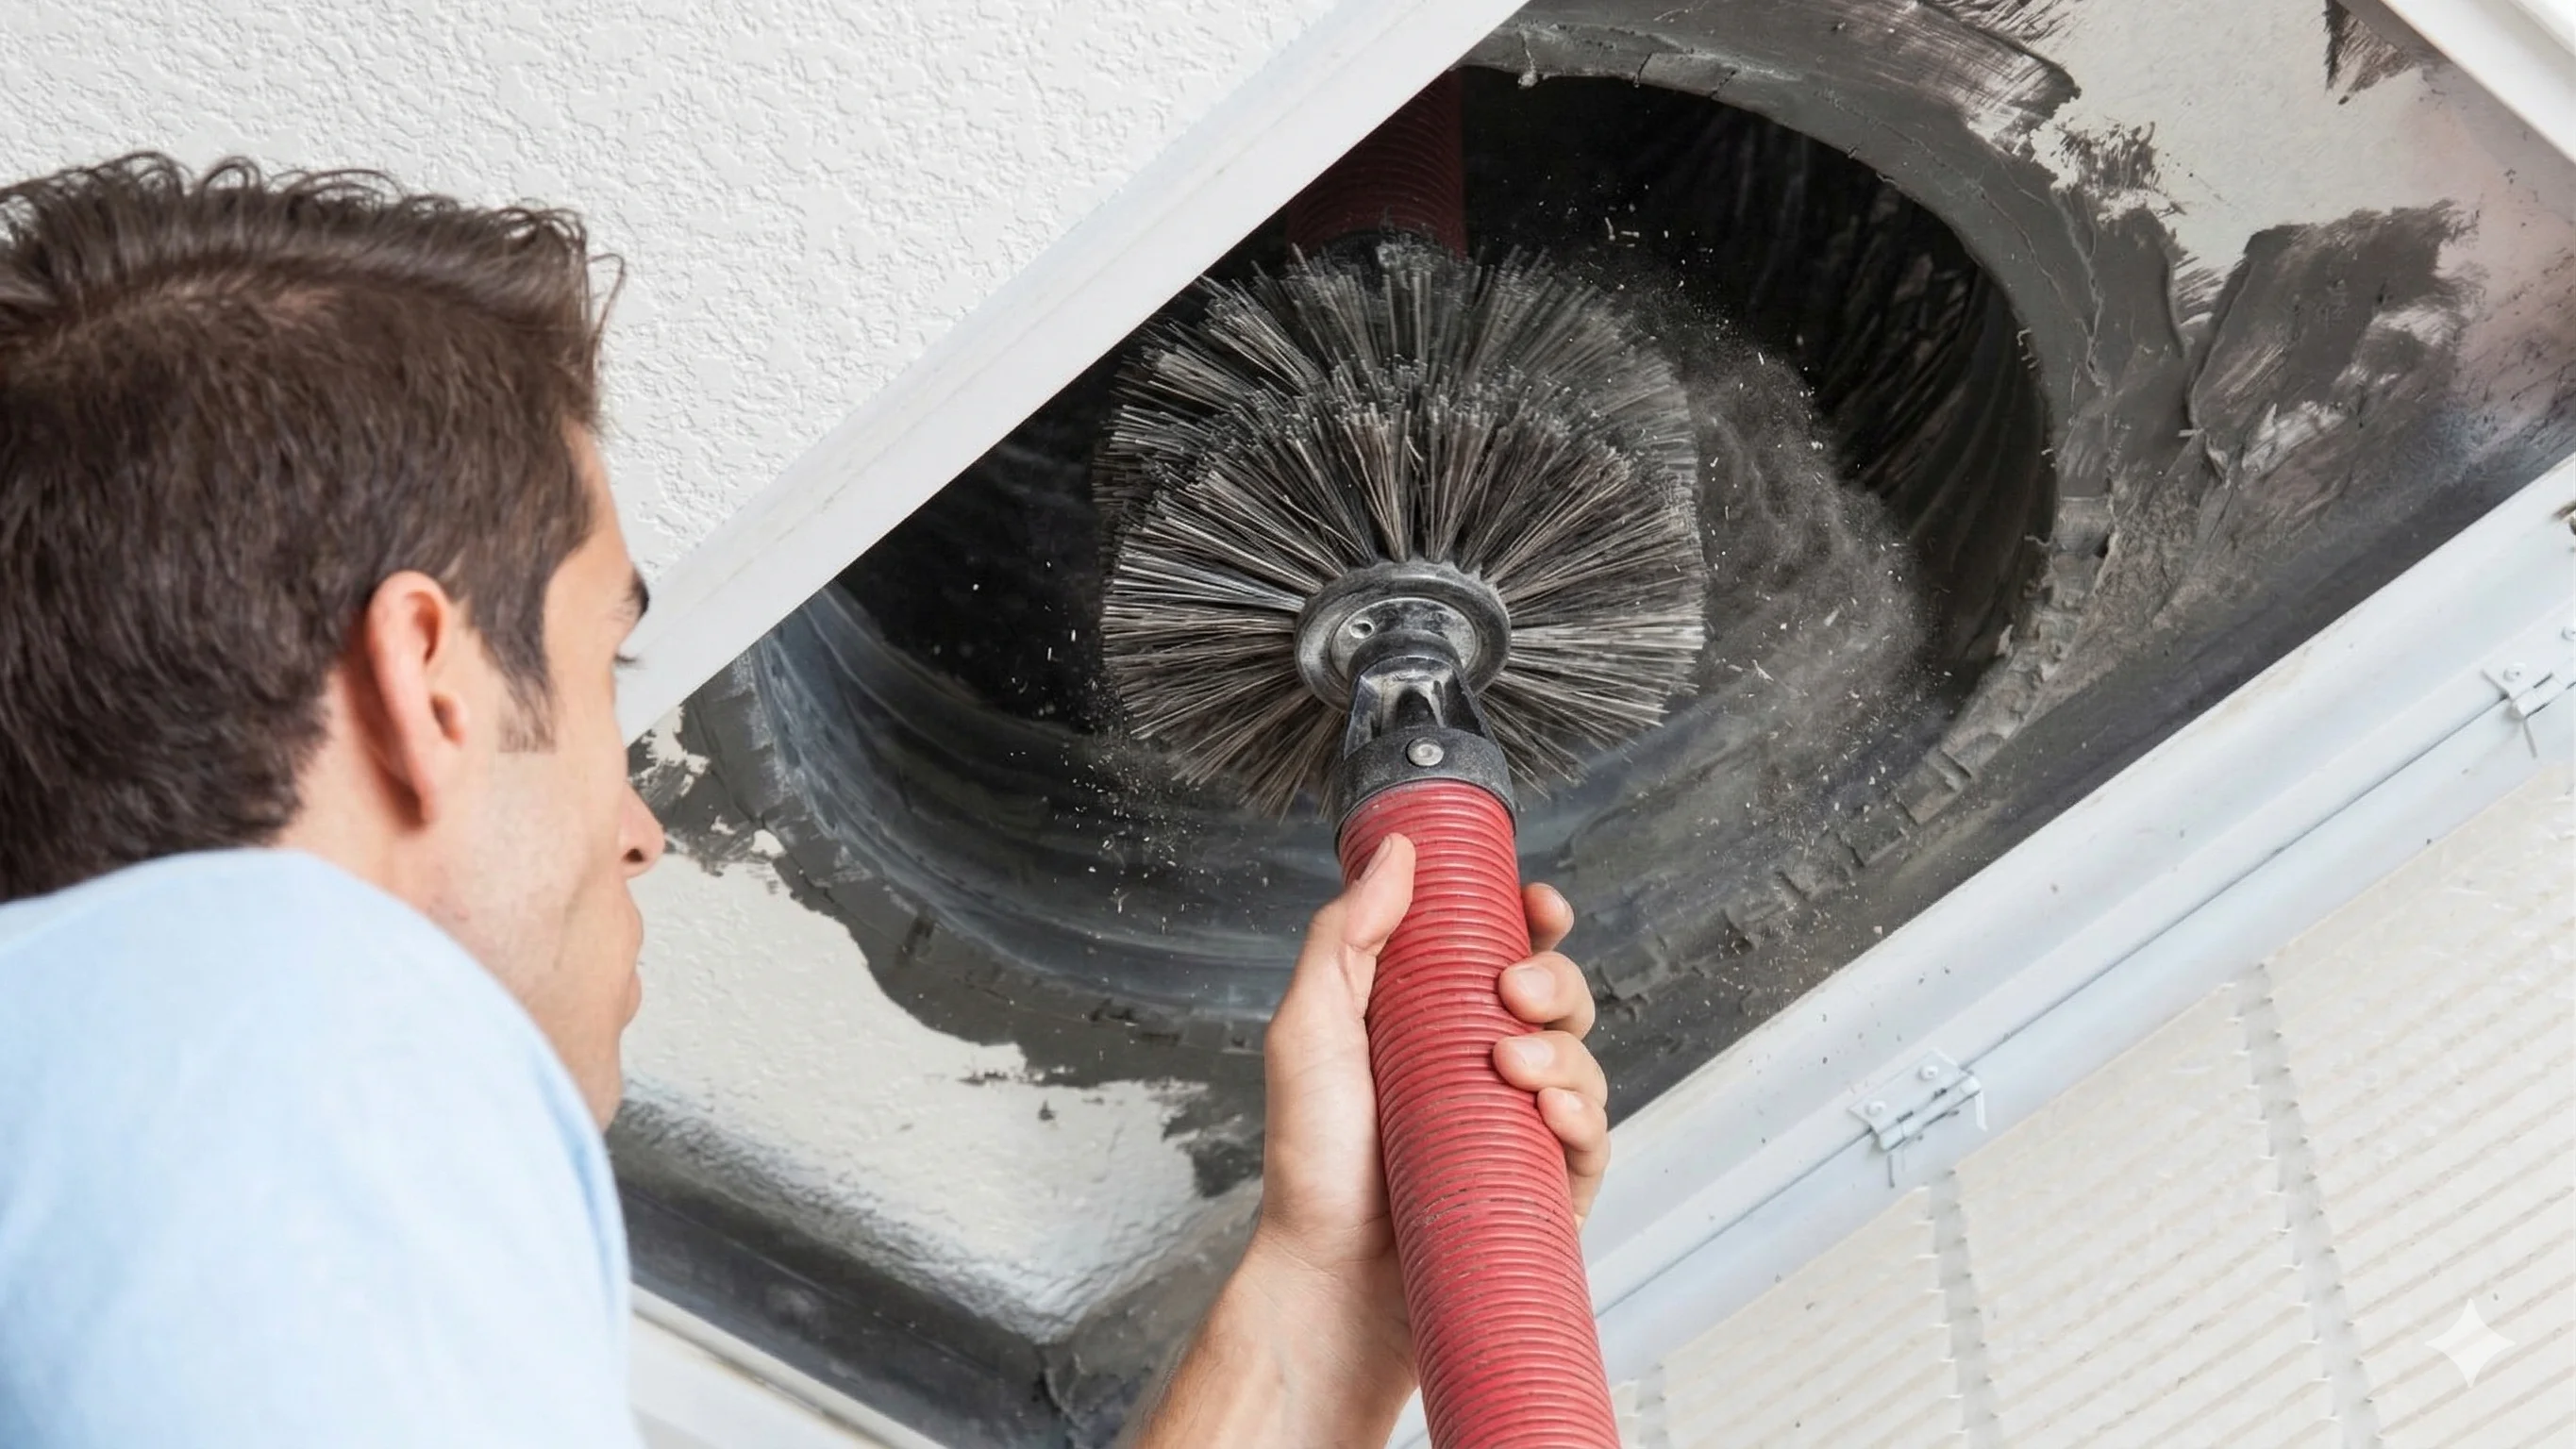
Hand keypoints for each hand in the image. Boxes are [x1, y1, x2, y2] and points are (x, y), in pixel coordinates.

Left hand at [1132, 835, 1609, 1445]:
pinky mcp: (1545, 1190)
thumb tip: (1399, 851)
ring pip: (1583, 1060)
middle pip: (1557, 996)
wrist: (1329, 1280)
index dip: (1532, 920)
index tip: (1537, 904)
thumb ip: (1347, 935)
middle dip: (1553, 978)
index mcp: (1432, 1021)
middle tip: (1512, 991)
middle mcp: (1481, 1069)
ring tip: (1513, 1065)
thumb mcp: (1310, 1029)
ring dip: (1563, 1046)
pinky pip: (1593, 1140)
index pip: (1503, 951)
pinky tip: (1551, 1110)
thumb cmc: (1312, 1164)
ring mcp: (1518, 1128)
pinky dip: (1584, 1114)